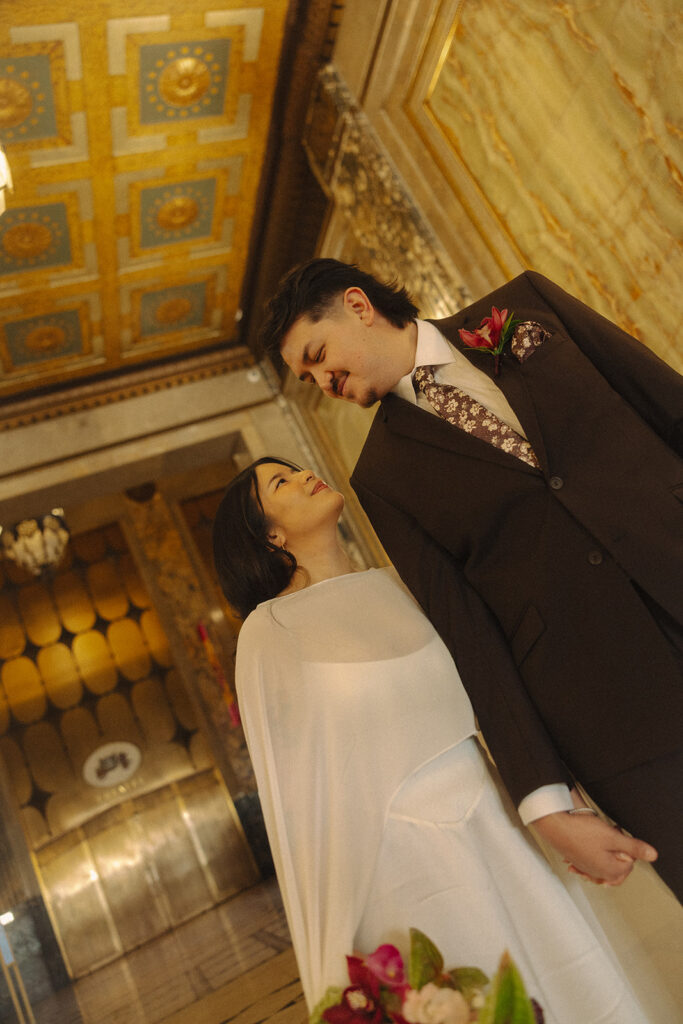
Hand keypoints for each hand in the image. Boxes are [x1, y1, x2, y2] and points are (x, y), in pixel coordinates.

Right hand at [533, 807, 657, 885]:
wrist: (555, 826)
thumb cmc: (581, 831)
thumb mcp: (612, 836)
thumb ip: (633, 847)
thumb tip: (652, 855)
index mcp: (610, 871)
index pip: (630, 863)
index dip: (627, 847)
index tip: (619, 834)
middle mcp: (598, 874)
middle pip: (618, 866)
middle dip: (619, 852)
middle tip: (612, 835)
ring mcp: (586, 869)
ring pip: (605, 864)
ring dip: (607, 852)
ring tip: (601, 836)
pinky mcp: (577, 862)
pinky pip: (591, 864)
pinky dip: (594, 855)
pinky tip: (590, 846)